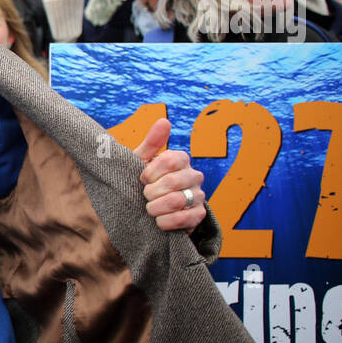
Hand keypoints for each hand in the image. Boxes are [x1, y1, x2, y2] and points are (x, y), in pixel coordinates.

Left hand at [133, 118, 206, 232]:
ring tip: (149, 209)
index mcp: (181, 159)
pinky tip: (158, 221)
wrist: (148, 211)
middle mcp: (194, 175)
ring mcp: (198, 195)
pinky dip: (166, 221)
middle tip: (145, 196)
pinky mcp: (199, 215)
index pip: (170, 160)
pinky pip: (184, 218)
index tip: (142, 179)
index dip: (151, 172)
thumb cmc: (145, 182)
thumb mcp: (142, 162)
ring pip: (177, 201)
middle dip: (151, 192)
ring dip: (156, 207)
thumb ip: (152, 143)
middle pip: (172, 182)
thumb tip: (164, 121)